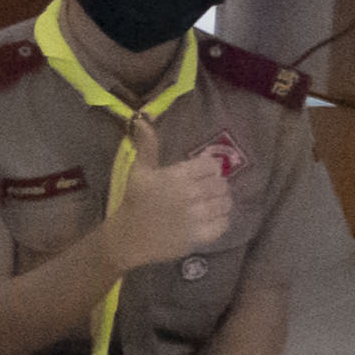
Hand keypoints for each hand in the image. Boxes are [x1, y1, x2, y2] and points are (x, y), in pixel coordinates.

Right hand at [102, 150, 240, 268]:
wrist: (129, 236)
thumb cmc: (135, 200)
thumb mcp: (139, 170)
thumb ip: (148, 145)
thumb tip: (144, 119)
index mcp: (178, 176)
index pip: (211, 166)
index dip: (210, 168)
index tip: (203, 173)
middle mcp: (191, 194)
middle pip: (221, 185)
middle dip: (217, 185)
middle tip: (207, 189)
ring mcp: (197, 216)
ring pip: (225, 203)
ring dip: (221, 202)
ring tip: (212, 203)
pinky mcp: (200, 235)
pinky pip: (223, 224)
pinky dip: (221, 220)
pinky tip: (212, 218)